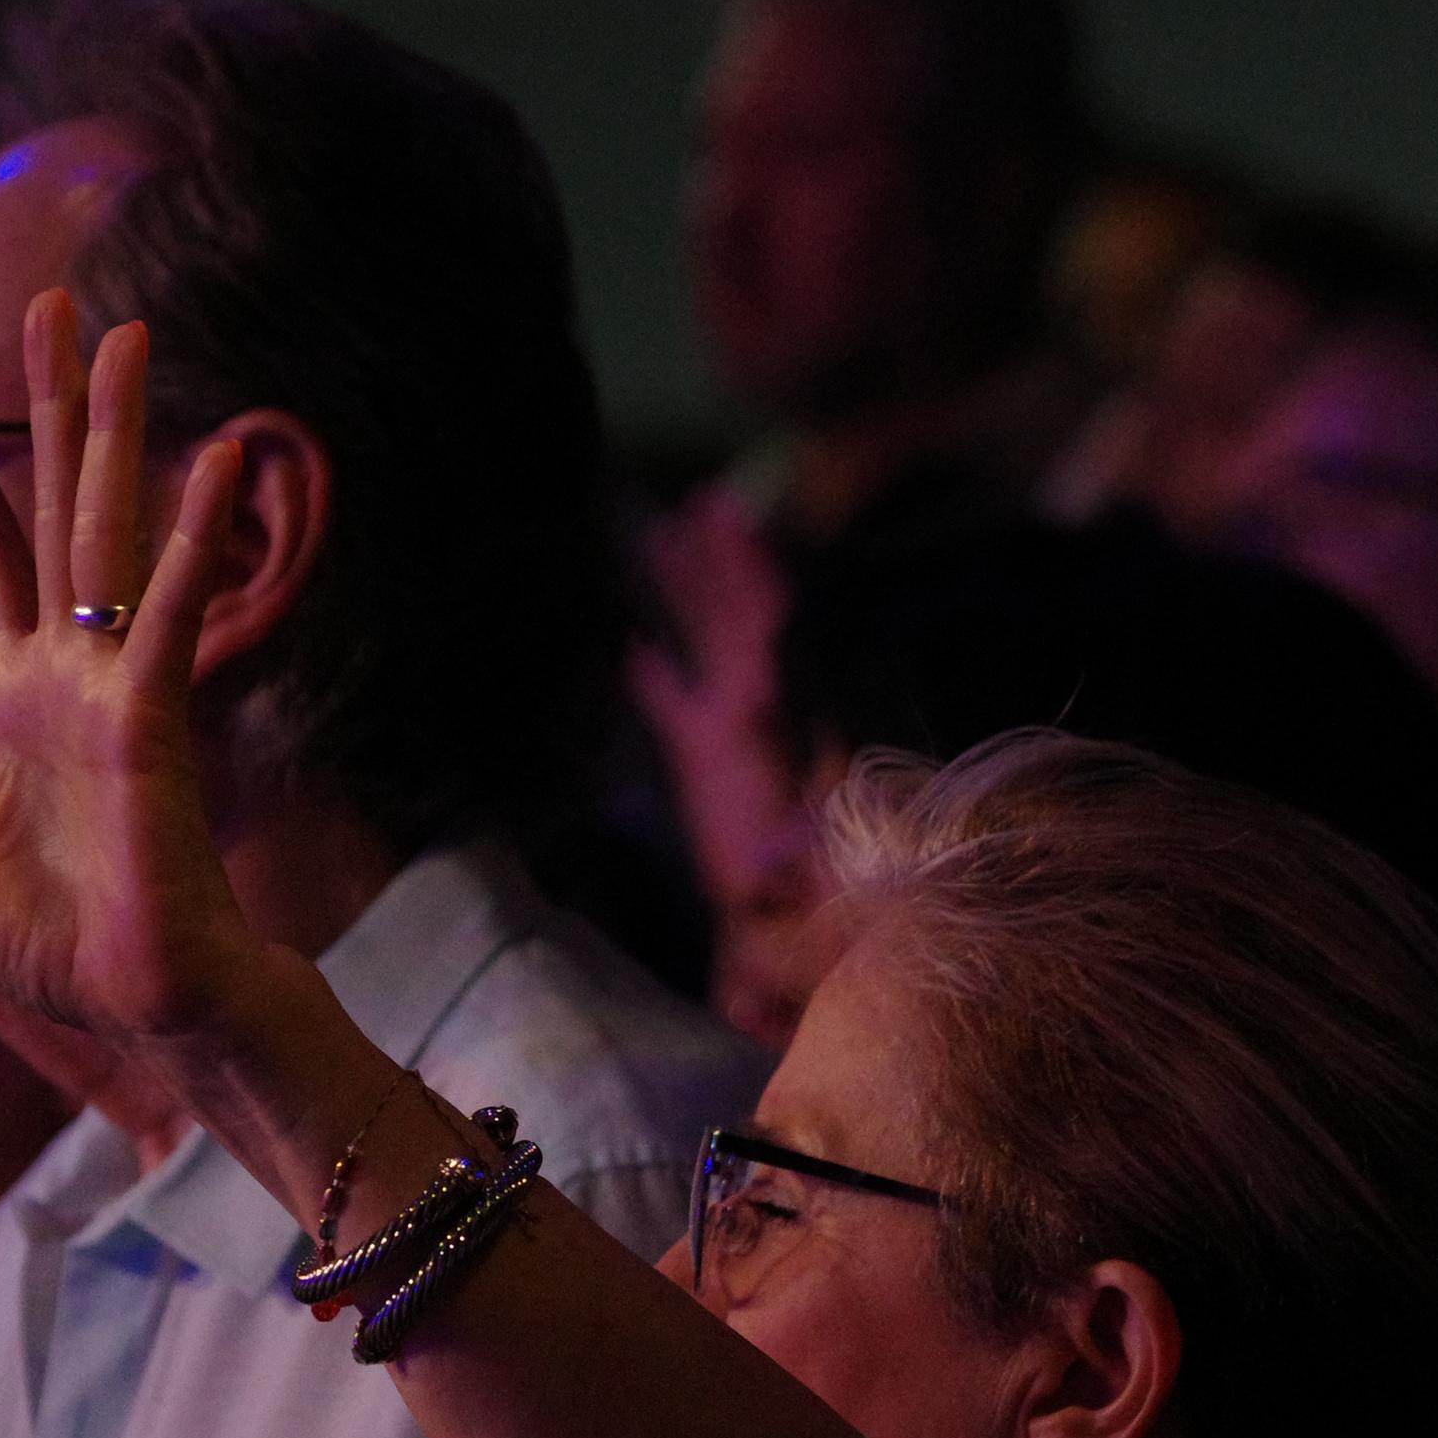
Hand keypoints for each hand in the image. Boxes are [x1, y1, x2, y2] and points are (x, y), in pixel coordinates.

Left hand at [0, 292, 264, 1047]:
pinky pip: (175, 611)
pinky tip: (219, 461)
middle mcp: (71, 672)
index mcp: (19, 701)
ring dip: (119, 432)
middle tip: (65, 305)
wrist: (130, 1009)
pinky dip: (196, 539)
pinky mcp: (154, 718)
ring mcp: (116, 684)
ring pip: (112, 531)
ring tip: (129, 336)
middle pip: (61, 510)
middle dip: (57, 408)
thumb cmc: (49, 954)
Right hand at [624, 487, 810, 907]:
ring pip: (710, 648)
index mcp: (790, 731)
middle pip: (745, 621)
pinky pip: (676, 708)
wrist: (804, 939)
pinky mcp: (707, 767)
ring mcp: (734, 737)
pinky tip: (628, 649)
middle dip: (726, 560)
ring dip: (687, 592)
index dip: (758, 579)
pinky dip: (654, 679)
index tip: (737, 526)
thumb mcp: (805, 888)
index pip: (778, 638)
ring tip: (657, 534)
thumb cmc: (809, 914)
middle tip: (706, 498)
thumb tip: (761, 824)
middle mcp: (764, 720)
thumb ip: (785, 863)